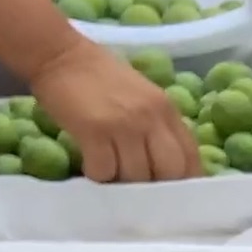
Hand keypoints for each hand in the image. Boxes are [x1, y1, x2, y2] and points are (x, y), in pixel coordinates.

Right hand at [28, 38, 201, 180]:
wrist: (60, 54)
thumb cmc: (100, 78)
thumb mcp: (143, 98)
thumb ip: (159, 128)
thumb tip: (168, 171)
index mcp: (167, 110)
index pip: (190, 159)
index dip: (184, 184)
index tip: (172, 197)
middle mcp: (151, 118)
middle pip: (169, 173)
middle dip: (155, 190)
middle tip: (137, 192)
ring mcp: (125, 124)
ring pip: (136, 177)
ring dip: (122, 185)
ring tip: (110, 175)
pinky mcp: (95, 131)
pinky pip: (105, 171)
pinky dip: (98, 175)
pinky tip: (91, 166)